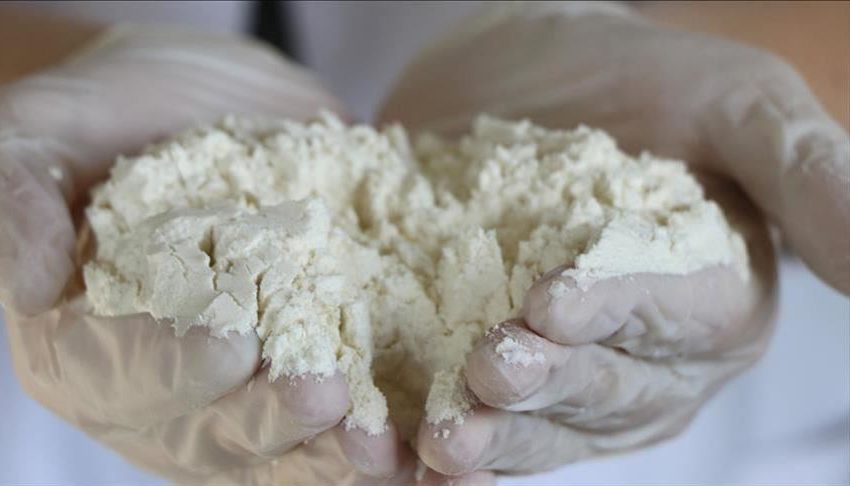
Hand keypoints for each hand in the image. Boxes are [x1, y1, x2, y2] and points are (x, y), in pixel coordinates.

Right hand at [0, 25, 409, 483]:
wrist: (198, 99)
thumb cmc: (102, 120)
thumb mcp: (34, 138)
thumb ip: (14, 204)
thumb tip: (35, 283)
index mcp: (93, 350)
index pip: (126, 377)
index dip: (174, 366)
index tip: (227, 343)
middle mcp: (176, 387)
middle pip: (220, 429)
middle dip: (275, 422)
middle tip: (328, 403)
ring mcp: (255, 381)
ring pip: (296, 440)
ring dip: (344, 453)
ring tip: (395, 451)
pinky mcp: (325, 355)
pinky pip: (365, 406)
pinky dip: (402, 428)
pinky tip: (443, 444)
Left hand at [379, 1, 848, 475]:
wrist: (520, 72)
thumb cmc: (642, 81)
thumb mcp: (735, 102)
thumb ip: (808, 173)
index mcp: (715, 295)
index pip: (681, 318)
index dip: (621, 314)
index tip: (554, 302)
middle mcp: (647, 353)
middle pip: (607, 385)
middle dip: (548, 383)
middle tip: (488, 369)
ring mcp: (568, 370)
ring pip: (541, 421)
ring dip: (492, 435)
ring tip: (440, 437)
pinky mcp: (489, 366)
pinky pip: (478, 416)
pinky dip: (440, 434)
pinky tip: (404, 454)